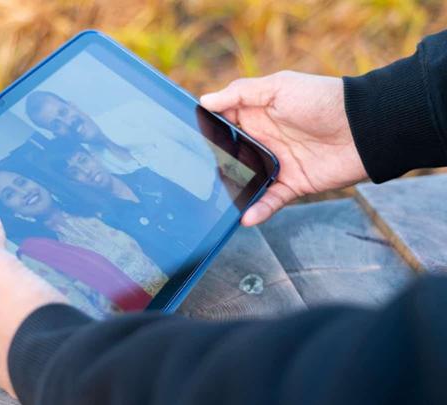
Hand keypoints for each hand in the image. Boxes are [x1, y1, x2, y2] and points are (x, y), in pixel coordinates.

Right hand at [200, 71, 367, 225]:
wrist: (364, 127)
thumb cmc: (322, 100)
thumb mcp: (278, 87)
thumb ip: (241, 93)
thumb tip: (205, 101)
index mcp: (257, 114)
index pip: (223, 123)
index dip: (206, 130)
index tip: (185, 140)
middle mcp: (263, 139)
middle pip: (230, 156)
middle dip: (213, 165)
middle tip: (193, 176)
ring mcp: (276, 163)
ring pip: (246, 181)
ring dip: (232, 192)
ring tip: (215, 203)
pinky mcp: (293, 184)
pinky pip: (270, 200)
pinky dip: (258, 210)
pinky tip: (246, 217)